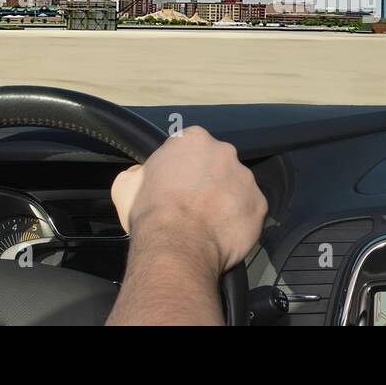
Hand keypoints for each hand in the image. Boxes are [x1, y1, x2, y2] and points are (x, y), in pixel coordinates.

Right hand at [111, 126, 265, 275]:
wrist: (176, 245)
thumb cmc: (151, 213)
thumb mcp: (126, 186)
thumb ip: (137, 172)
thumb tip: (140, 174)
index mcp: (193, 139)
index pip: (190, 148)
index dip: (183, 168)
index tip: (177, 185)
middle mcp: (224, 152)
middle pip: (217, 165)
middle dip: (208, 182)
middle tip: (193, 205)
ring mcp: (245, 178)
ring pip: (236, 187)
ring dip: (225, 201)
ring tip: (207, 223)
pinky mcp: (259, 204)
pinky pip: (250, 210)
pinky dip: (239, 220)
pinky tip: (221, 233)